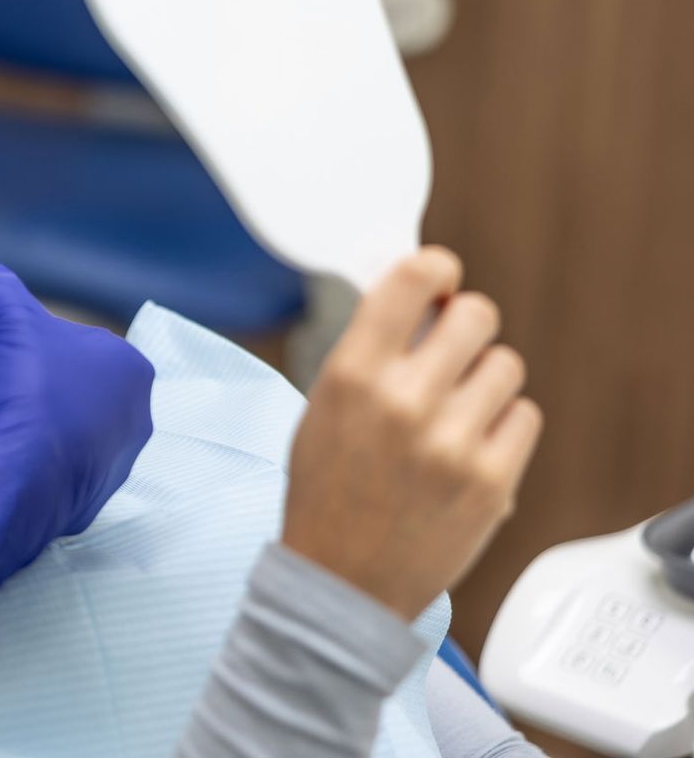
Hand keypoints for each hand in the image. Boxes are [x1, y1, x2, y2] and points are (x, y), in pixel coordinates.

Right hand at [0, 261, 155, 608]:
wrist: (25, 482)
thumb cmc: (32, 394)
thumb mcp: (12, 324)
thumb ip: (1, 292)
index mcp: (125, 368)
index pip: (56, 335)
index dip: (1, 329)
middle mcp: (125, 413)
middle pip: (36, 375)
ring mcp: (101, 456)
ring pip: (27, 413)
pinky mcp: (73, 490)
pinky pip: (29, 449)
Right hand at [282, 246, 542, 619]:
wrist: (343, 579)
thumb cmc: (328, 488)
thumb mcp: (324, 406)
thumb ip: (369, 351)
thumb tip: (421, 294)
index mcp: (351, 375)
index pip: (414, 279)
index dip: (436, 268)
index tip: (440, 276)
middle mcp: (404, 402)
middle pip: (476, 315)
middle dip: (466, 324)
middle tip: (451, 348)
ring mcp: (453, 443)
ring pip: (506, 366)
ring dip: (485, 379)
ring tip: (457, 409)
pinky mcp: (493, 481)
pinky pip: (524, 416)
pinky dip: (503, 425)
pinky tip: (471, 445)